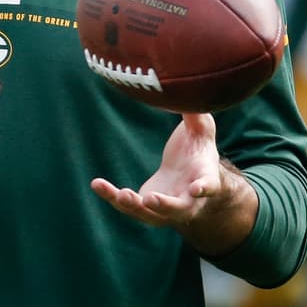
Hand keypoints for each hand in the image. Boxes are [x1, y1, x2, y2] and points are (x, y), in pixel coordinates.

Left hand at [91, 112, 223, 228]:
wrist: (191, 178)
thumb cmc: (198, 152)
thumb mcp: (201, 132)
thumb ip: (197, 118)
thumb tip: (190, 92)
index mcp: (205, 180)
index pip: (208, 186)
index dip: (204, 188)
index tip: (197, 188)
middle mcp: (188, 201)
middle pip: (179, 208)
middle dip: (165, 206)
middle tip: (151, 199)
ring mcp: (166, 210)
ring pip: (150, 214)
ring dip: (135, 206)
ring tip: (120, 194)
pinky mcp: (145, 208)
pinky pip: (128, 206)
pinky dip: (112, 196)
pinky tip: (97, 184)